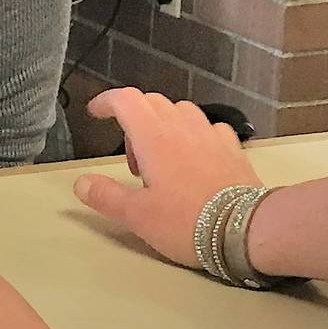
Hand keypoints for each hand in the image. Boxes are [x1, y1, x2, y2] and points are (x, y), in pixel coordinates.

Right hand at [70, 88, 261, 269]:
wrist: (246, 228)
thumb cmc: (186, 221)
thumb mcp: (137, 216)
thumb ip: (106, 197)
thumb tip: (81, 182)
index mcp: (154, 137)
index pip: (126, 100)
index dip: (106, 101)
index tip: (96, 113)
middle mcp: (182, 126)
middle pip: (152, 102)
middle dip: (134, 121)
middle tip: (133, 163)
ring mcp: (211, 133)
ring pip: (181, 112)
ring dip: (164, 126)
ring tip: (162, 162)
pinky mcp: (232, 147)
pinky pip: (207, 128)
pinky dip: (194, 136)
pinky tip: (195, 161)